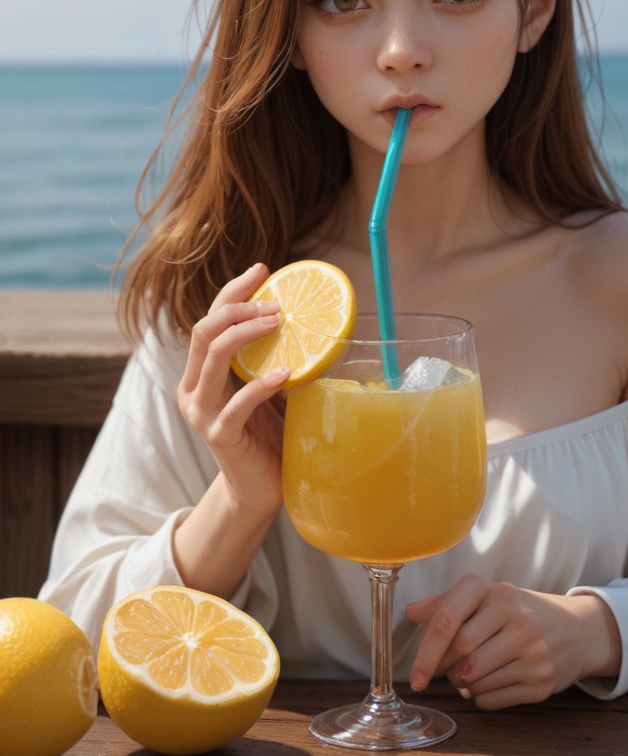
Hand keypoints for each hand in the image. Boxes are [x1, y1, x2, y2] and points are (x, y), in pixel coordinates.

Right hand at [178, 263, 288, 518]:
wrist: (258, 488)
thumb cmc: (266, 433)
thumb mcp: (267, 387)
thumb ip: (271, 357)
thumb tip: (306, 319)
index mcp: (201, 371)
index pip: (210, 318)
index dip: (233, 290)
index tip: (262, 267)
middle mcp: (193, 386)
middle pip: (204, 330)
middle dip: (237, 306)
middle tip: (275, 301)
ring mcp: (201, 411)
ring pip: (213, 356)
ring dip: (246, 333)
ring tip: (278, 322)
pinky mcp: (219, 434)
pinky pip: (237, 403)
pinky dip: (261, 384)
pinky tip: (285, 373)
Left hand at [405, 575, 621, 709]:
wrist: (576, 629)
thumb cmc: (518, 612)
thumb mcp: (487, 597)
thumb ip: (446, 603)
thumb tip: (409, 610)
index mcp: (496, 590)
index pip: (447, 620)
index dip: (425, 653)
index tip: (415, 677)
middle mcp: (517, 616)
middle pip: (460, 655)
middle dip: (449, 668)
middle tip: (453, 666)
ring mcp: (533, 649)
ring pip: (474, 681)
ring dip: (465, 684)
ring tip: (476, 671)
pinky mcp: (541, 680)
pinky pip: (491, 700)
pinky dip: (482, 697)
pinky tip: (494, 681)